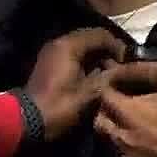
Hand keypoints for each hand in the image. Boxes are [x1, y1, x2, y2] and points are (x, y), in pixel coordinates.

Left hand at [25, 28, 127, 142]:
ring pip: (82, 47)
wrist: (27, 121)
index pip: (101, 34)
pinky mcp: (49, 62)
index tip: (128, 62)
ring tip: (110, 73)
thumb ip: (108, 77)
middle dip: (107, 51)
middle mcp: (60, 42)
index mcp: (70, 45)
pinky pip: (73, 55)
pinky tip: (95, 76)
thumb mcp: (89, 93)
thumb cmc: (60, 106)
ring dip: (97, 57)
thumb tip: (121, 69)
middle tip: (121, 67)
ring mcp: (52, 52)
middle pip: (91, 38)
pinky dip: (85, 62)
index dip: (117, 46)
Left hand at [94, 89, 156, 156]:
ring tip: (136, 137)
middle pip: (100, 123)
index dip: (108, 91)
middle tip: (117, 112)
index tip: (113, 88)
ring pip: (114, 144)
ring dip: (121, 138)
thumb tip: (136, 102)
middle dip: (105, 116)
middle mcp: (120, 136)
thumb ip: (148, 103)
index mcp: (128, 113)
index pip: (106, 97)